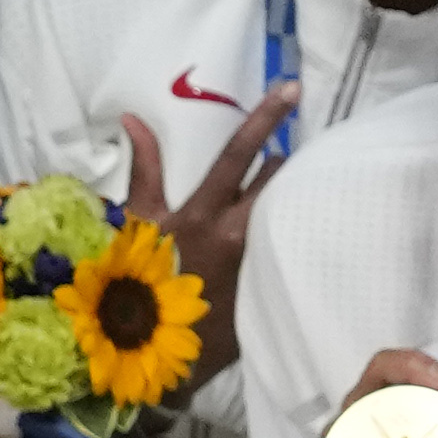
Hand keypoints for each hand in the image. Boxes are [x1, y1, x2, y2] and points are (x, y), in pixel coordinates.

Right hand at [116, 89, 298, 377]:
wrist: (158, 346)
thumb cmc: (141, 277)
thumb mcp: (138, 219)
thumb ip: (144, 168)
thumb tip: (134, 118)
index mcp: (203, 213)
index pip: (238, 155)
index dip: (265, 119)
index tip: (292, 90)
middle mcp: (238, 233)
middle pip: (279, 181)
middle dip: (287, 161)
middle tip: (297, 150)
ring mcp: (261, 259)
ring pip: (291, 211)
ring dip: (292, 195)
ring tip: (297, 187)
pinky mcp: (274, 283)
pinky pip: (294, 244)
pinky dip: (295, 230)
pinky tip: (303, 228)